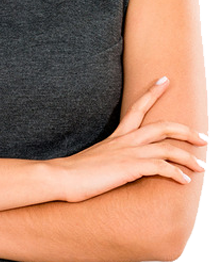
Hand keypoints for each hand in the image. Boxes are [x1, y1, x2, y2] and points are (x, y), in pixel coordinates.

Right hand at [47, 77, 206, 202]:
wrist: (59, 177)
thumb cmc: (71, 174)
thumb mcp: (93, 162)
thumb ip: (106, 160)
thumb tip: (109, 167)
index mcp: (117, 137)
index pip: (137, 108)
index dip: (153, 93)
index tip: (165, 80)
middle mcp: (126, 141)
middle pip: (164, 127)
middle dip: (186, 130)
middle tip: (202, 136)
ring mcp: (129, 153)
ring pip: (168, 148)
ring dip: (188, 156)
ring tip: (201, 165)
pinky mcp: (130, 167)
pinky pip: (161, 168)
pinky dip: (176, 174)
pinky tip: (185, 181)